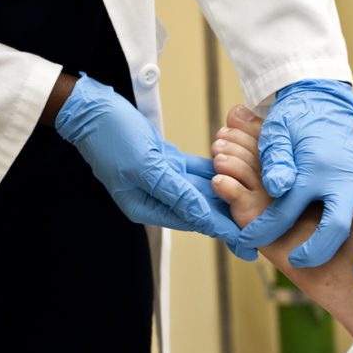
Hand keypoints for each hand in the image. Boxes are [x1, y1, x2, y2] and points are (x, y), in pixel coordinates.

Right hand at [56, 74, 240, 245]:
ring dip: (228, 196)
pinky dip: (216, 172)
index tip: (249, 244)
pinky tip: (237, 175)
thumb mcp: (144, 165)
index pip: (194, 221)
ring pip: (202, 191)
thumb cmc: (111, 135)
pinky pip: (196, 171)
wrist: (91, 108)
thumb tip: (203, 215)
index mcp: (146, 206)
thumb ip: (174, 191)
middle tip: (261, 232)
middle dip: (231, 219)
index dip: (224, 231)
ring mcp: (161, 178)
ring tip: (256, 208)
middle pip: (201, 210)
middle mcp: (155, 197)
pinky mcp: (165, 160)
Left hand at [236, 79, 352, 281]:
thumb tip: (278, 186)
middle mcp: (344, 177)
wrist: (321, 100)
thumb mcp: (276, 134)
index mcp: (314, 169)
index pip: (286, 210)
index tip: (248, 243)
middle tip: (302, 266)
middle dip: (319, 249)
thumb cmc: (294, 121)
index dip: (264, 230)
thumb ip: (276, 160)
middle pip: (338, 223)